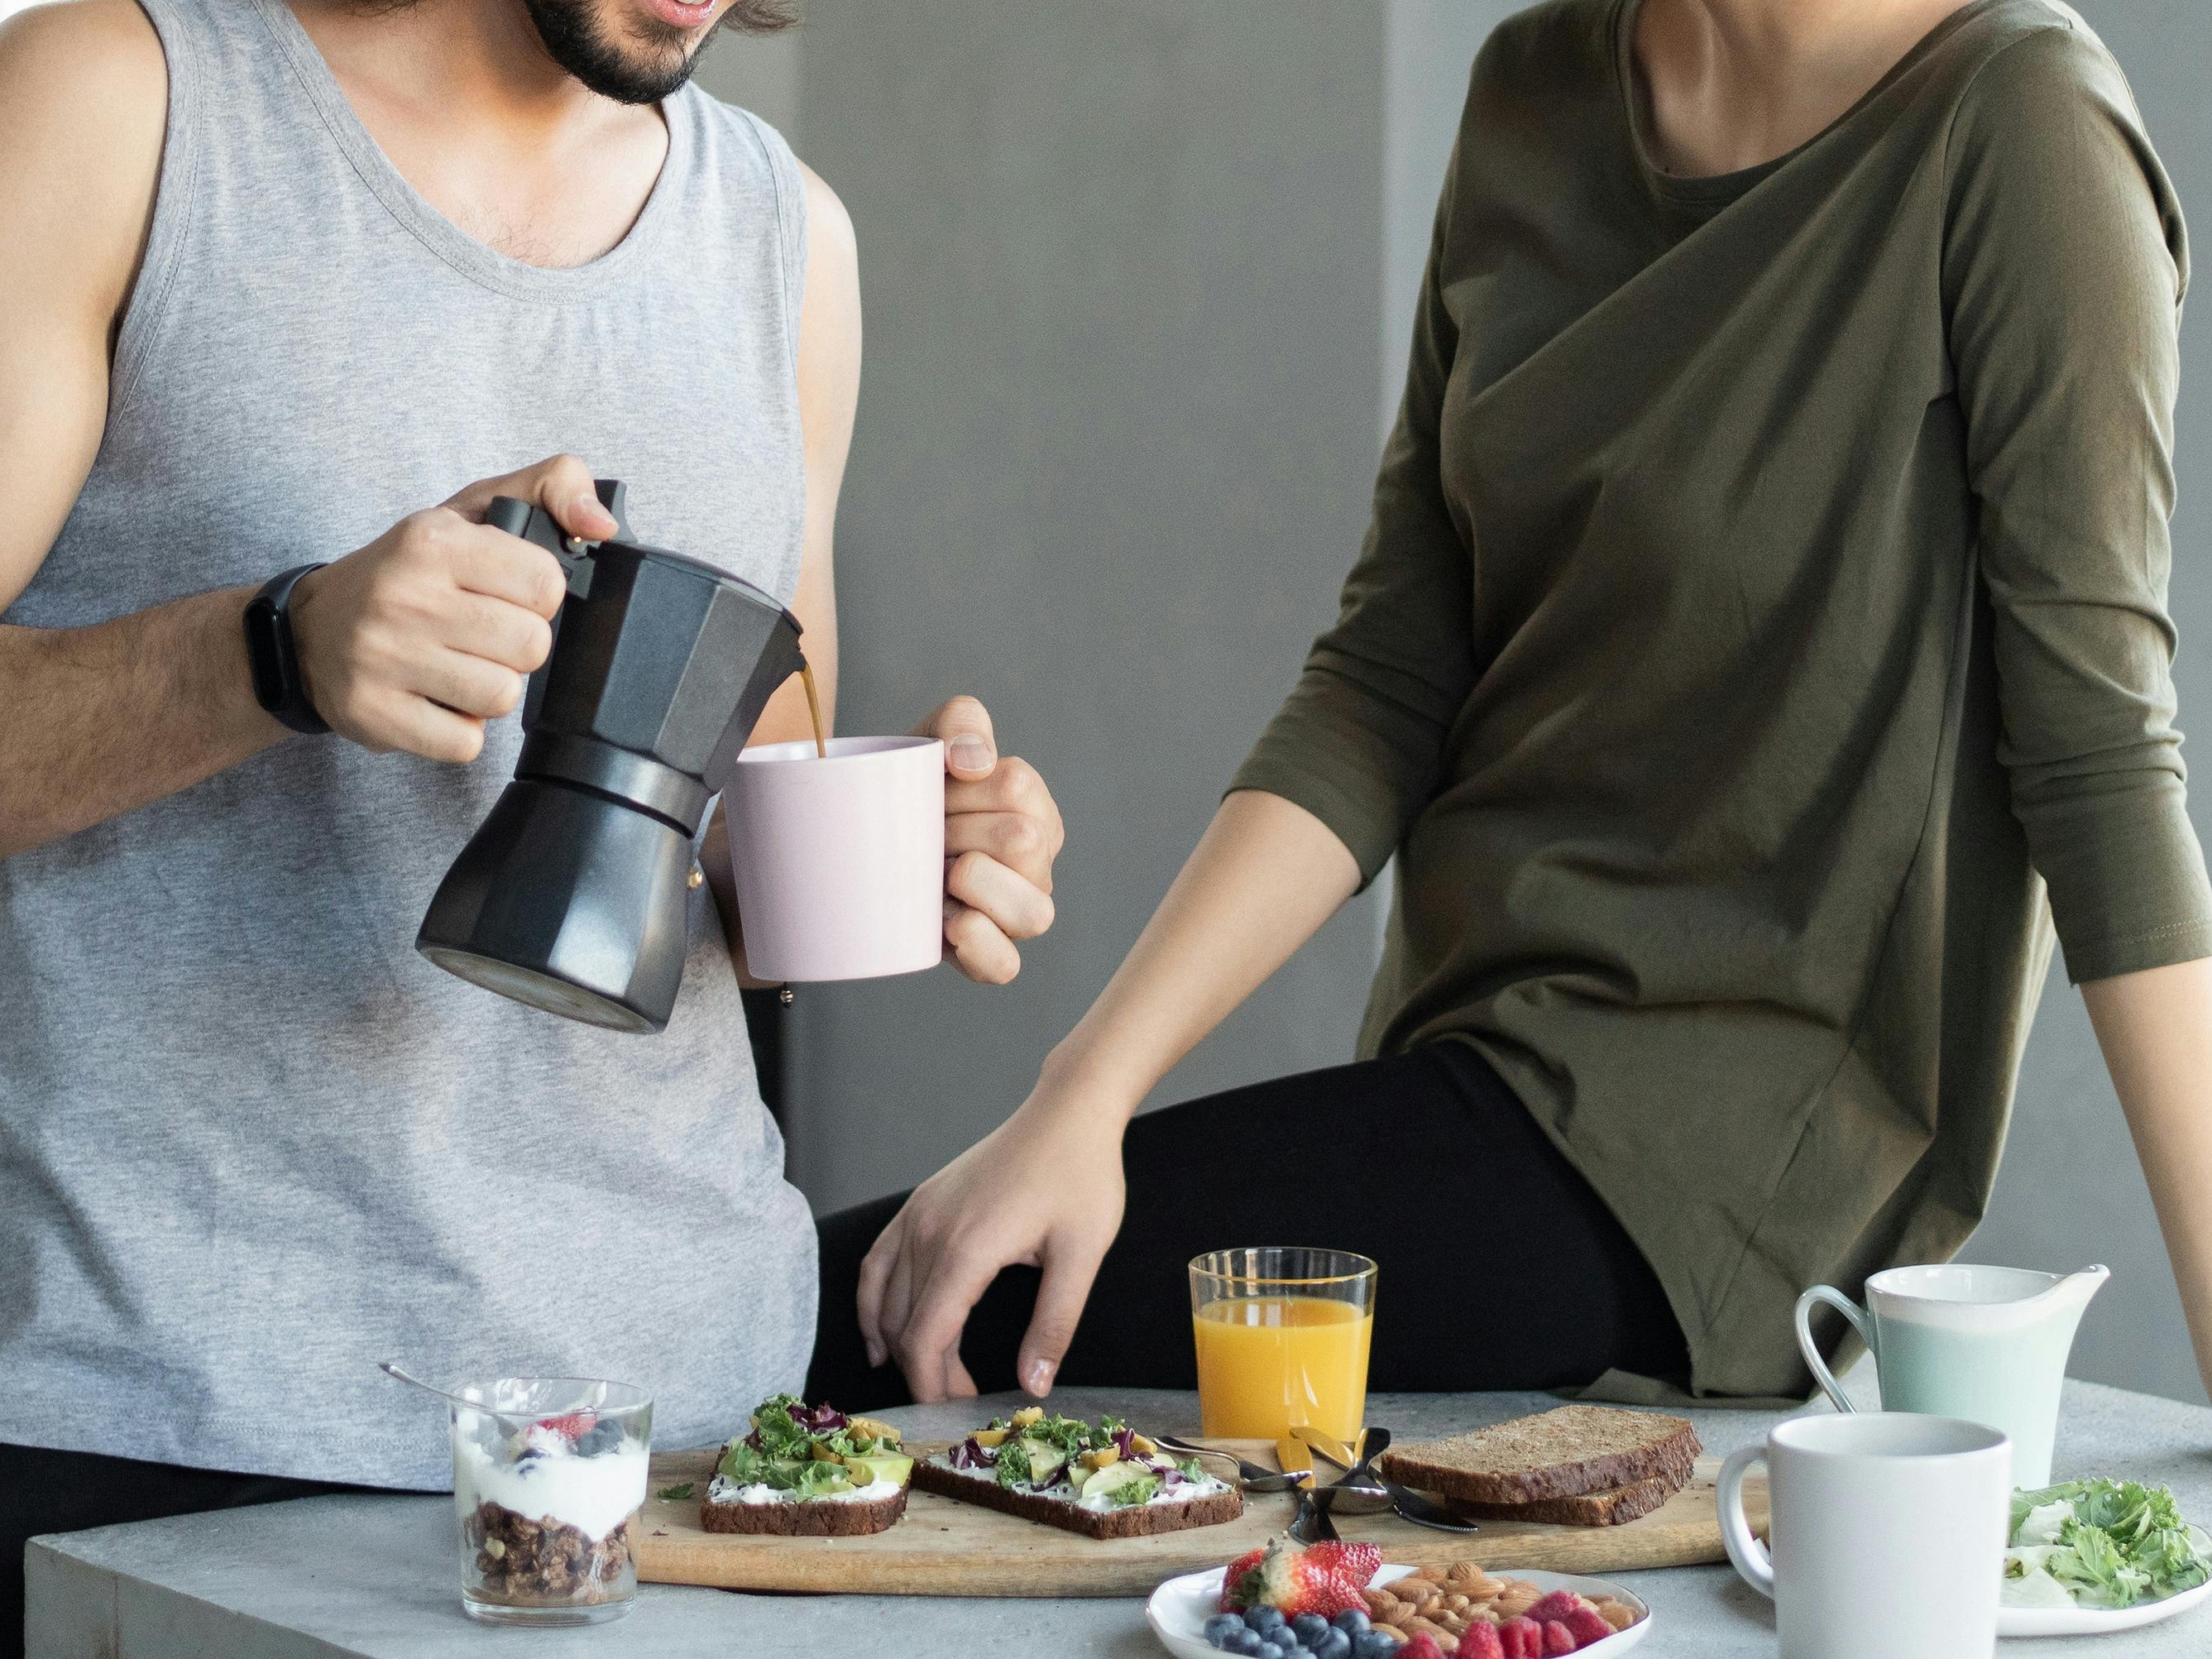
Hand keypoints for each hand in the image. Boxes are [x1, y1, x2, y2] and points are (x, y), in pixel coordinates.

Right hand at [289, 455, 618, 761]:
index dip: (539, 597)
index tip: (509, 595)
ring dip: (490, 689)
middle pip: (531, 647)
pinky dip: (459, 730)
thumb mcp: (473, 509)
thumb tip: (603, 525)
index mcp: (434, 541)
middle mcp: (404, 597)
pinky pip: (465, 744)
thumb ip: (552, 488)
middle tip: (482, 635)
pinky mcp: (373, 714)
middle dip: (517, 647)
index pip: (545, 584)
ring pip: (502, 698)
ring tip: (457, 665)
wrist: (310, 629)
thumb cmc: (408, 572)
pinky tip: (434, 699)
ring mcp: (383, 658)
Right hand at [858, 1088, 1126, 1400]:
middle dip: (923, 1371)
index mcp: (966, 1249)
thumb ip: (1054, 1324)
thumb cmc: (1081, 1176)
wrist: (1068, 1113)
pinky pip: (879, 1261)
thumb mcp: (1082, 1255)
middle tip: (959, 1398)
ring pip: (884, 1296)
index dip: (932, 1385)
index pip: (925, 1337)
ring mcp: (918, 1213)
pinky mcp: (920, 1202)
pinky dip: (874, 1301)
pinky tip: (882, 1330)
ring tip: (924, 1376)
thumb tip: (1034, 1384)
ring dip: (897, 1342)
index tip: (955, 1411)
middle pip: (902, 1323)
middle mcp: (929, 1231)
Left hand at [915, 695, 1063, 982]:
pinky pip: (1007, 966)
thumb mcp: (930, 739)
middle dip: (958, 832)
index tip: (934, 791)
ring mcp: (1018, 913)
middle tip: (928, 833)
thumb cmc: (908, 791)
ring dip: (976, 886)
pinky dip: (981, 945)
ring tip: (939, 874)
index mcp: (1033, 809)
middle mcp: (1037, 863)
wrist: (862, 839)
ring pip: (1033, 912)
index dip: (963, 788)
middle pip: (1022, 843)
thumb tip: (973, 761)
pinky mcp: (990, 955)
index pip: (1015, 787)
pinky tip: (951, 923)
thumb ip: (961, 722)